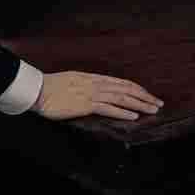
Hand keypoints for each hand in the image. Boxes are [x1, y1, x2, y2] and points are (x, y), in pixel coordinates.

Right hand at [30, 71, 163, 120]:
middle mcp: (94, 83)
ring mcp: (90, 93)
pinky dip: (122, 112)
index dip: (136, 88)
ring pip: (121, 97)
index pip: (119, 82)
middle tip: (158, 103)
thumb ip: (83, 86)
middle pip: (125, 88)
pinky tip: (133, 116)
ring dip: (139, 104)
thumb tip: (92, 92)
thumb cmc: (49, 88)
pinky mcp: (84, 103)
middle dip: (144, 96)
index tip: (147, 94)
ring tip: (152, 109)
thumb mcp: (70, 82)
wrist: (36, 89)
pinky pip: (108, 108)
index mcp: (91, 78)